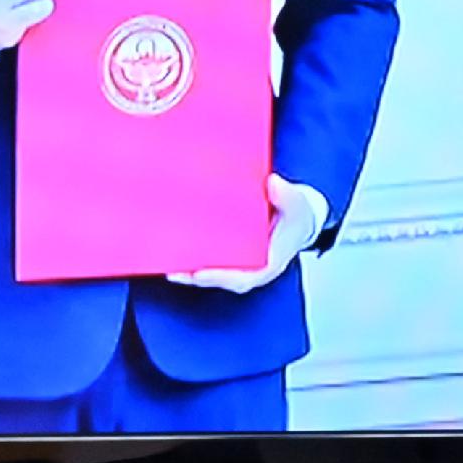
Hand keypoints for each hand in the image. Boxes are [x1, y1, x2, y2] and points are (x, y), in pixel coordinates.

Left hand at [172, 172, 326, 293]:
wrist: (297, 216)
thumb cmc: (296, 215)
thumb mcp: (297, 204)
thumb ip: (286, 195)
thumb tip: (273, 183)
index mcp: (268, 265)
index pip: (243, 279)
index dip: (220, 278)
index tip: (200, 274)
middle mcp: (251, 269)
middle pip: (220, 279)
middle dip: (195, 277)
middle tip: (173, 271)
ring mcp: (239, 263)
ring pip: (211, 271)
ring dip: (187, 269)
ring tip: (165, 262)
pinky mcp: (230, 254)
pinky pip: (209, 258)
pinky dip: (191, 255)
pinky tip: (172, 245)